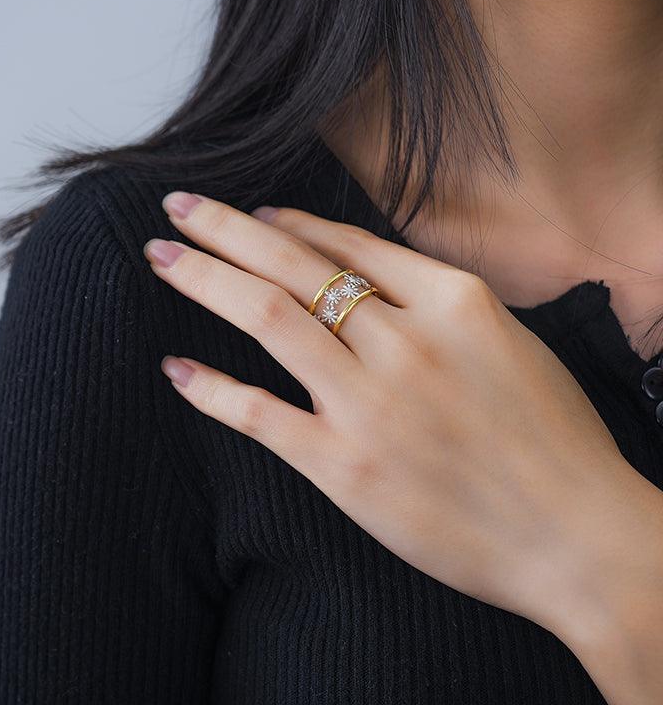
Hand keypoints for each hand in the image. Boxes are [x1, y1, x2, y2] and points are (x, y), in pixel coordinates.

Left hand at [142, 190, 642, 641]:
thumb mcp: (509, 340)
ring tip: (162, 256)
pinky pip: (260, 414)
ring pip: (264, 316)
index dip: (287, 223)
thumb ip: (436, 301)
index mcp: (452, 300)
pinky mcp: (344, 466)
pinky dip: (211, 389)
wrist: (579, 537)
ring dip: (203, 278)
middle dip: (224, 227)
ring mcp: (369, 403)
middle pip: (291, 264)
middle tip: (179, 204)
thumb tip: (361, 268)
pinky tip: (175, 369)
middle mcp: (404, 339)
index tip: (250, 215)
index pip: (348, 242)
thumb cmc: (553, 438)